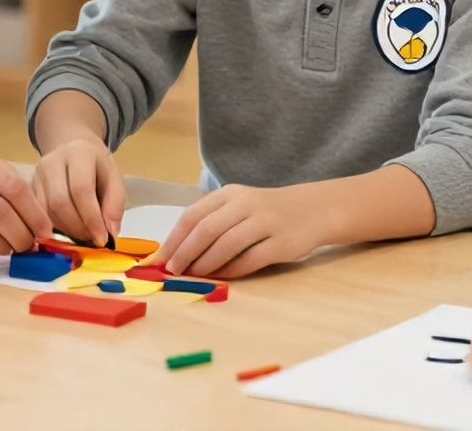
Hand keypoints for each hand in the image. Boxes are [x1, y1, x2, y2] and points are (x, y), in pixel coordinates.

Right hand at [30, 137, 124, 247]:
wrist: (74, 152)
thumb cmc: (97, 168)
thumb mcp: (115, 180)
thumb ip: (115, 205)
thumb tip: (109, 232)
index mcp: (79, 153)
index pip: (81, 189)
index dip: (91, 217)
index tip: (102, 238)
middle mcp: (53, 161)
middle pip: (60, 202)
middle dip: (78, 227)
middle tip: (92, 238)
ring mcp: (37, 174)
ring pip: (47, 211)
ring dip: (66, 230)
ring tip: (82, 234)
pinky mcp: (29, 188)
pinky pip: (38, 215)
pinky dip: (54, 229)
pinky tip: (68, 231)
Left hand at [149, 183, 326, 278]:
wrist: (312, 209)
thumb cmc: (266, 211)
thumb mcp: (238, 205)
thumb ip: (212, 222)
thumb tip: (176, 251)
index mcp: (229, 195)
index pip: (192, 216)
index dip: (173, 239)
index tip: (159, 258)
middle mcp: (245, 204)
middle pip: (206, 230)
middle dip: (184, 253)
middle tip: (173, 271)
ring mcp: (264, 222)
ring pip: (226, 244)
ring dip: (205, 263)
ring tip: (193, 275)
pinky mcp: (280, 243)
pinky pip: (249, 259)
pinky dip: (231, 270)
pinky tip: (220, 277)